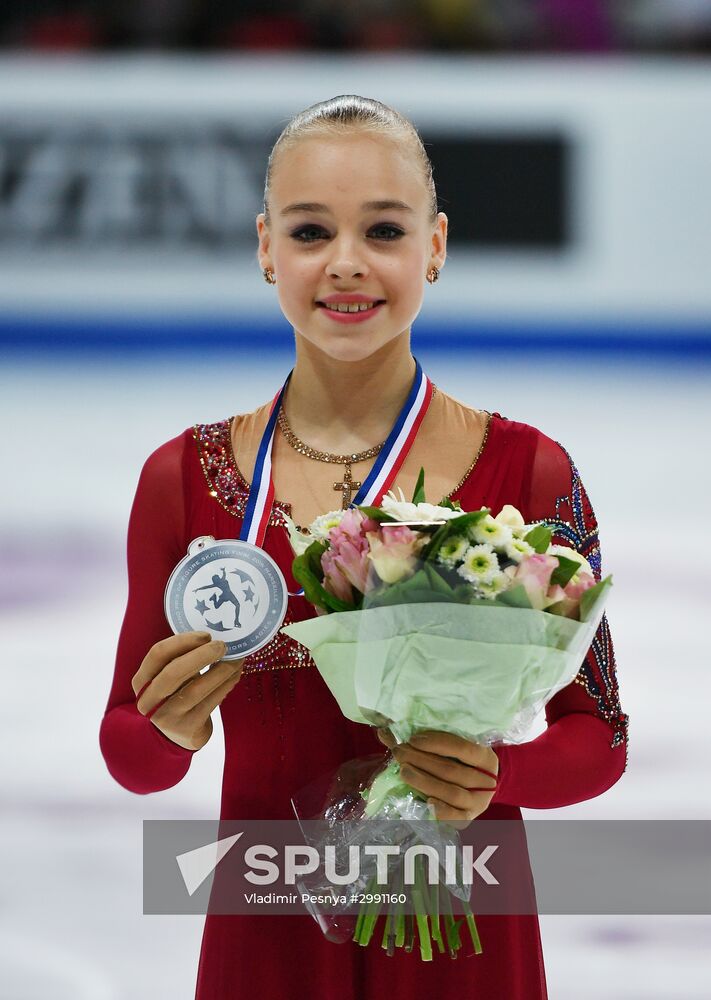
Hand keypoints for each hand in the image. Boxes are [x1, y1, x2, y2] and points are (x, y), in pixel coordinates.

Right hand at [131, 631, 244, 750]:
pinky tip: (235, 674)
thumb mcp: (171, 676)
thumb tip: (215, 635)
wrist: (181, 733)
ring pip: (196, 689)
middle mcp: (149, 700)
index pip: (157, 654)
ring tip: (236, 659)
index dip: (182, 641)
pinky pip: (211, 702)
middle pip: (173, 672)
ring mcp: (167, 717)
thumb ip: (183, 657)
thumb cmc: (177, 693)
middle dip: (201, 655)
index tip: (206, 635)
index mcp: (142, 681)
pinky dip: (226, 685)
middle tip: (222, 646)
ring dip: (220, 671)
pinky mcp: (188, 728)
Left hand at [376, 728, 498, 828]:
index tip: (413, 739)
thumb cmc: (458, 761)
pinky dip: (440, 810)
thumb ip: (424, 738)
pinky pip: (455, 818)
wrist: (473, 787)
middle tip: (399, 752)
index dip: (438, 743)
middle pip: (452, 771)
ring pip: (451, 793)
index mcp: (486, 758)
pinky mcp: (468, 819)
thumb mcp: (448, 747)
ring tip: (403, 771)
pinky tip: (425, 800)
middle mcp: (487, 781)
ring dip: (424, 781)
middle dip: (422, 760)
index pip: (464, 748)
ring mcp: (479, 802)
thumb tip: (386, 730)